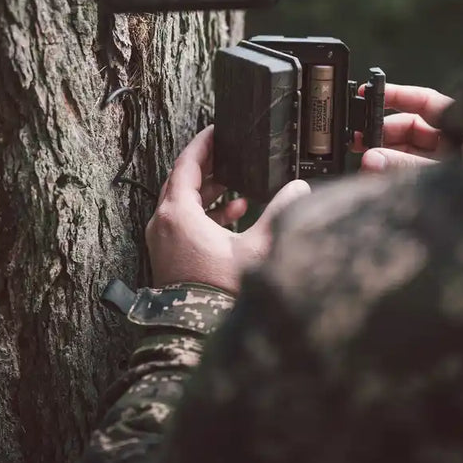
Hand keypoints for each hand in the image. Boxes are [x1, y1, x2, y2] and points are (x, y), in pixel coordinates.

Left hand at [146, 126, 310, 293]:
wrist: (196, 331)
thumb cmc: (220, 292)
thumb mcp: (257, 248)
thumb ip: (280, 212)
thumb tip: (299, 188)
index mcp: (178, 214)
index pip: (186, 164)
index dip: (203, 144)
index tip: (215, 131)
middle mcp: (164, 223)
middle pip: (182, 181)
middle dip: (207, 167)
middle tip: (227, 154)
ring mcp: (163, 240)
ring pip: (183, 202)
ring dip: (208, 191)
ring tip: (236, 186)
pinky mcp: (169, 254)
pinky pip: (184, 221)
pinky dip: (204, 212)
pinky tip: (234, 214)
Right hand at [351, 84, 462, 171]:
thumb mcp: (448, 175)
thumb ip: (409, 167)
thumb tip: (374, 158)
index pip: (427, 103)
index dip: (398, 96)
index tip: (369, 95)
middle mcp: (456, 146)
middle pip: (411, 128)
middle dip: (384, 133)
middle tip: (360, 139)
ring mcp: (447, 168)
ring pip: (406, 153)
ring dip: (384, 156)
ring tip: (365, 162)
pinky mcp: (439, 188)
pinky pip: (408, 175)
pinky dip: (390, 175)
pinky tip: (374, 177)